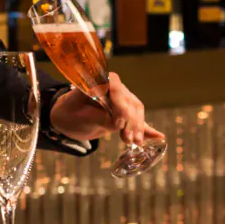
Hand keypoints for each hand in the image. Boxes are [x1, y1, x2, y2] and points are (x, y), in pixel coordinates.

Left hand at [49, 72, 165, 145]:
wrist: (66, 116)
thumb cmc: (69, 111)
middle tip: (126, 137)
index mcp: (100, 81)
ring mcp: (121, 100)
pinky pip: (136, 119)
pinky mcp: (123, 113)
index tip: (116, 122)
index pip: (116, 85)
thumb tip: (117, 123)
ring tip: (135, 142)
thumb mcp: (78, 113)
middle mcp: (114, 88)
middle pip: (130, 101)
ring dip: (138, 127)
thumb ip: (99, 115)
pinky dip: (146, 128)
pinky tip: (158, 136)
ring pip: (136, 111)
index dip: (119, 102)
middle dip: (131, 120)